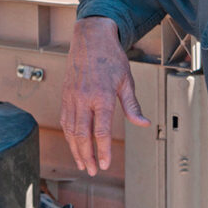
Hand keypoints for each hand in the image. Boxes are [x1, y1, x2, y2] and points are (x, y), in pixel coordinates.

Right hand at [60, 16, 149, 175]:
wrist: (91, 37)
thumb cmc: (110, 56)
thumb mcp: (126, 80)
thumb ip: (132, 106)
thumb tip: (143, 123)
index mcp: (102, 96)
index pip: (101, 131)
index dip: (103, 151)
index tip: (106, 164)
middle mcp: (84, 98)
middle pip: (82, 135)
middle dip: (87, 156)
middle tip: (93, 170)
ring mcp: (72, 96)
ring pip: (70, 130)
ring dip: (75, 149)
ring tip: (82, 163)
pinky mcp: (65, 94)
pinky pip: (65, 119)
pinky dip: (68, 135)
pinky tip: (74, 143)